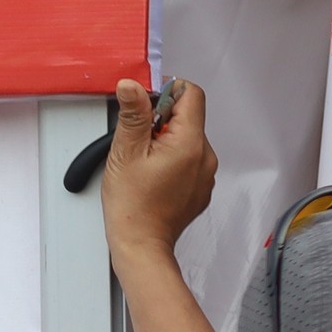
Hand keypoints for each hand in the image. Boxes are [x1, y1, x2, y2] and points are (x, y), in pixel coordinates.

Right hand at [100, 77, 214, 268]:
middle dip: (162, 123)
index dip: (167, 93)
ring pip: (188, 140)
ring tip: (144, 165)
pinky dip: (173, 162)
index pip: (191, 94)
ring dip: (167, 143)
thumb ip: (133, 115)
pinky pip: (190, 161)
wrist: (142, 245)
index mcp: (190, 143)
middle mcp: (205, 156)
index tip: (146, 108)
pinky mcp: (201, 187)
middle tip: (138, 145)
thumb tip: (132, 86)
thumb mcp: (125, 154)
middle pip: (188, 118)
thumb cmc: (133, 207)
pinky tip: (154, 179)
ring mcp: (206, 173)